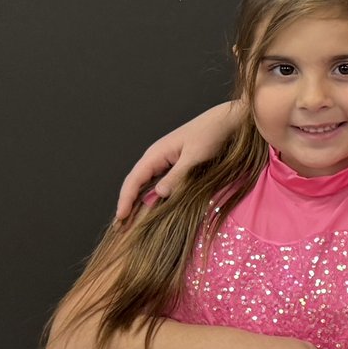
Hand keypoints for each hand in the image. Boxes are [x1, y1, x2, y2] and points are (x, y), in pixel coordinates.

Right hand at [115, 102, 241, 220]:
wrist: (226, 121)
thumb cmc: (212, 134)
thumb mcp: (195, 156)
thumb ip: (177, 175)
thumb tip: (159, 194)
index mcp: (156, 153)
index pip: (134, 179)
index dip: (125, 199)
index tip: (120, 217)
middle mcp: (156, 157)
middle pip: (135, 183)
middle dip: (127, 204)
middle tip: (121, 227)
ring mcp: (165, 160)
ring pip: (146, 184)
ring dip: (138, 202)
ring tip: (131, 223)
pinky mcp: (175, 164)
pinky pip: (158, 182)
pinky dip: (152, 196)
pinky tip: (152, 209)